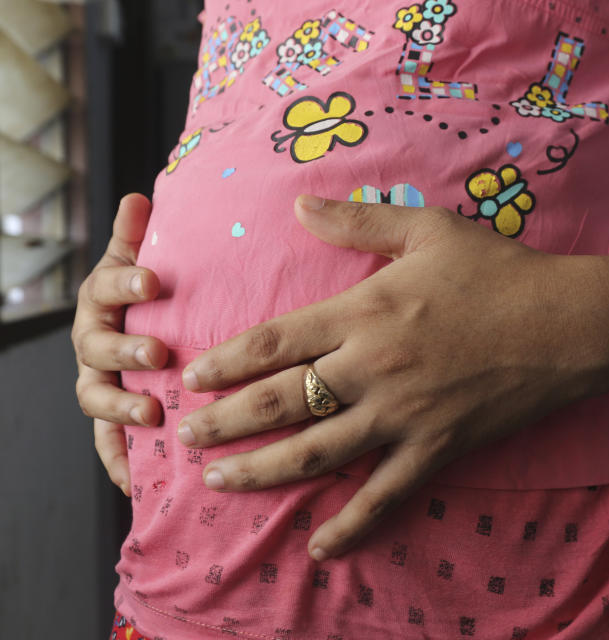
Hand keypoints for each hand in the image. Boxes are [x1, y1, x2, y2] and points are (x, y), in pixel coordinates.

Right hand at [72, 194, 168, 495]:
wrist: (137, 329)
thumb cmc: (148, 294)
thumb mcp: (141, 260)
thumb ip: (138, 237)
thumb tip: (138, 198)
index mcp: (102, 299)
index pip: (107, 286)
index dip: (125, 282)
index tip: (152, 280)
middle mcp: (94, 342)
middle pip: (98, 347)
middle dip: (125, 349)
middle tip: (157, 352)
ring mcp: (99, 381)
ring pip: (97, 396)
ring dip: (120, 406)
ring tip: (151, 415)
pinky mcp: (110, 418)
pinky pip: (107, 444)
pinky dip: (118, 462)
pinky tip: (136, 482)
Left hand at [178, 196, 604, 560]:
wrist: (566, 323)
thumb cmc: (498, 271)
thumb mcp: (426, 230)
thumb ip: (357, 220)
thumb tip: (298, 203)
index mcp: (364, 312)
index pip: (275, 342)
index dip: (226, 362)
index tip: (194, 375)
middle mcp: (371, 368)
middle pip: (280, 401)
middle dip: (224, 420)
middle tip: (185, 434)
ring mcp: (402, 414)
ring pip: (316, 451)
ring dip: (262, 469)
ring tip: (220, 480)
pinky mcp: (436, 447)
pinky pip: (385, 493)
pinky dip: (351, 523)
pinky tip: (320, 545)